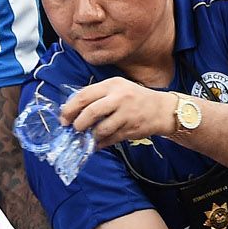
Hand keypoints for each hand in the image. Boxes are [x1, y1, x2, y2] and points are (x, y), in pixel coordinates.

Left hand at [61, 79, 178, 149]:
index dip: (70, 109)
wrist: (163, 109)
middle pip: (91, 112)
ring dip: (91, 135)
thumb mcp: (118, 88)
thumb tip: (73, 110)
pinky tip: (98, 143)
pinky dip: (101, 143)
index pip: (84, 96)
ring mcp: (127, 114)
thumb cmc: (136, 98)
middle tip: (75, 129)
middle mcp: (120, 98)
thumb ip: (97, 96)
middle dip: (78, 124)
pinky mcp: (132, 129)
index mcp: (112, 85)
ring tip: (90, 136)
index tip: (63, 118)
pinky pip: (110, 139)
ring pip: (101, 129)